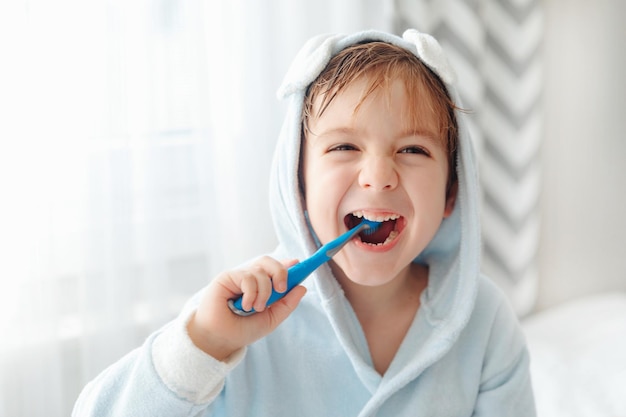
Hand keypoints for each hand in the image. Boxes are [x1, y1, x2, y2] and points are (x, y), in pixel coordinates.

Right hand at [187, 256, 306, 360]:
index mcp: (261, 286)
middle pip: (268, 262)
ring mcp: (238, 277)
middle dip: (280, 271)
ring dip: (264, 291)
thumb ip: (287, 304)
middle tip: (281, 288)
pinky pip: (247, 277)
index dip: (288, 265)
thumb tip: (302, 287)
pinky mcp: (227, 277)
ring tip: (256, 308)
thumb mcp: (271, 319)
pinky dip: (251, 293)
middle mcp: (250, 279)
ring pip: (260, 270)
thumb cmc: (242, 330)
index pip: (275, 268)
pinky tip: (244, 306)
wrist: (220, 340)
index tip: (299, 264)